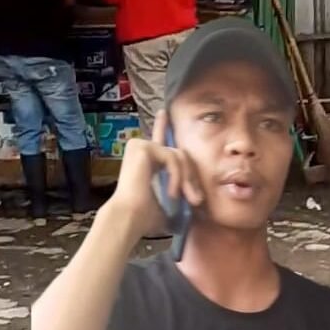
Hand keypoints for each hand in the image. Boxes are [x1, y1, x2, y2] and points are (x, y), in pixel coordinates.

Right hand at [104, 110, 203, 239]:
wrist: (130, 218)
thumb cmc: (146, 216)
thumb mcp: (170, 199)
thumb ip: (180, 190)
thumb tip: (198, 197)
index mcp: (145, 160)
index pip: (159, 140)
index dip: (162, 126)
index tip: (164, 112)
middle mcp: (141, 149)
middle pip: (180, 154)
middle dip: (190, 177)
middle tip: (195, 200)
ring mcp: (140, 146)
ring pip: (179, 156)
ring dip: (184, 179)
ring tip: (178, 198)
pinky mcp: (142, 146)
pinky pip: (172, 157)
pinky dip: (176, 176)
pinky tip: (170, 192)